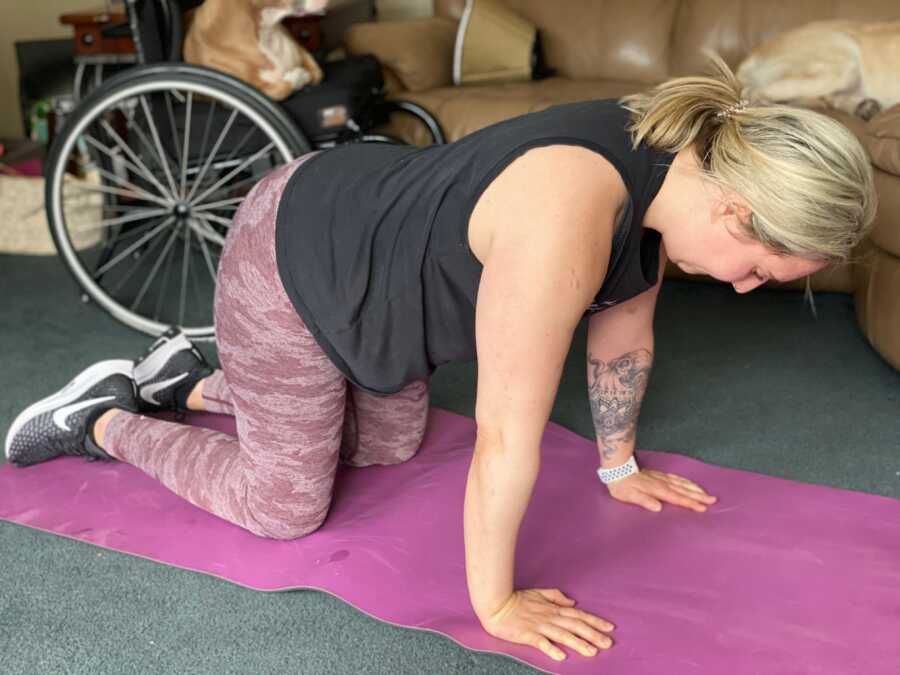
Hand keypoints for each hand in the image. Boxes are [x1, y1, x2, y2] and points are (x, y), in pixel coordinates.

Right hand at [480, 588, 614, 662]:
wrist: (496, 604)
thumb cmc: (517, 599)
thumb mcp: (539, 593)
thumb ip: (556, 596)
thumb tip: (572, 602)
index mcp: (554, 608)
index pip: (578, 615)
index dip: (595, 621)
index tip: (610, 627)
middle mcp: (550, 617)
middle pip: (575, 626)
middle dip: (593, 634)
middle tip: (608, 643)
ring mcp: (539, 626)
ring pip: (563, 635)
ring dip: (578, 643)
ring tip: (593, 652)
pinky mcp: (527, 634)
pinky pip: (541, 642)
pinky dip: (551, 649)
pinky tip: (562, 656)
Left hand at [606, 468, 716, 512]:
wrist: (617, 468)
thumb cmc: (622, 485)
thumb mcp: (630, 495)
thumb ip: (644, 501)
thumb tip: (658, 508)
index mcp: (657, 490)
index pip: (677, 498)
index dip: (690, 503)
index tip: (702, 508)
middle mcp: (662, 483)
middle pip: (683, 490)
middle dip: (699, 495)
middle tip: (713, 500)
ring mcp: (661, 478)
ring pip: (682, 483)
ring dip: (695, 488)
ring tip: (706, 493)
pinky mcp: (659, 475)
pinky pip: (677, 478)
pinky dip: (686, 481)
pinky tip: (690, 483)